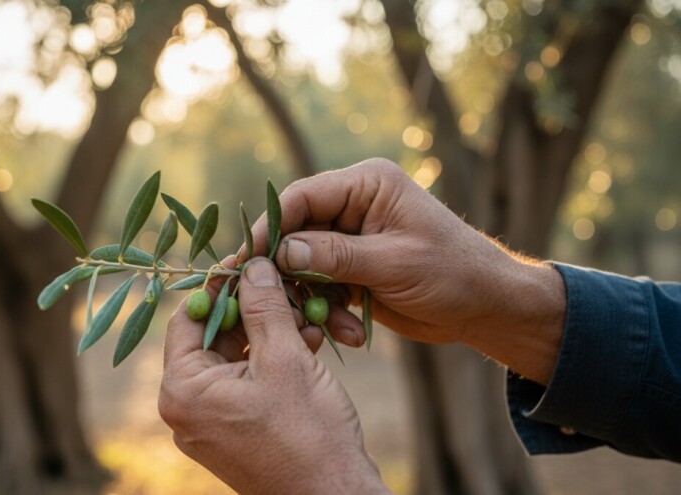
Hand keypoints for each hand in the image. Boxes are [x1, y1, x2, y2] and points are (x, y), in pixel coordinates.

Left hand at [159, 258, 389, 494]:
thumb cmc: (308, 434)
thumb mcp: (285, 358)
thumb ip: (263, 307)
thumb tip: (252, 265)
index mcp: (183, 391)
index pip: (189, 317)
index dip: (222, 285)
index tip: (252, 262)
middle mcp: (186, 409)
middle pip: (213, 336)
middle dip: (255, 310)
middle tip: (288, 287)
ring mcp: (210, 423)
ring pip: (236, 358)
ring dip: (271, 333)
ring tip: (309, 318)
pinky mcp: (235, 432)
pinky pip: (247, 382)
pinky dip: (274, 361)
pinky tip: (309, 343)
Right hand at [245, 159, 565, 383]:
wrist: (487, 307)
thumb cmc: (452, 273)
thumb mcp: (393, 263)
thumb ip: (335, 256)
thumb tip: (281, 252)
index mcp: (367, 185)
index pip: (303, 197)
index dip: (271, 227)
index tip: (247, 259)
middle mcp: (354, 205)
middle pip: (297, 231)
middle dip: (287, 270)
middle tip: (265, 300)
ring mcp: (352, 239)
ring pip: (305, 264)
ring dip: (311, 298)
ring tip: (329, 326)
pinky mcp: (353, 268)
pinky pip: (322, 285)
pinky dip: (328, 310)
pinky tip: (348, 332)